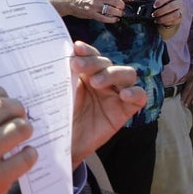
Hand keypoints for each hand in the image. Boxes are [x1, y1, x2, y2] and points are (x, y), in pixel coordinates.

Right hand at [47, 0, 132, 21]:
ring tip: (120, 14)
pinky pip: (104, 18)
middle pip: (116, 1)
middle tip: (123, 8)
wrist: (68, 1)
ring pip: (112, 10)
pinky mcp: (91, 14)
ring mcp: (95, 6)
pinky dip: (111, 20)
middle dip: (122, 5)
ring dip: (118, 13)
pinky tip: (115, 20)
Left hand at [68, 41, 146, 166]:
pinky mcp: (126, 110)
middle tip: (77, 66)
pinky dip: (135, 92)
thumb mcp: (58, 95)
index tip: (76, 49)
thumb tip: (53, 57)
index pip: (90, 55)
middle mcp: (102, 80)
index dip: (86, 50)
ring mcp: (115, 94)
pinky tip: (124, 95)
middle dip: (92, 62)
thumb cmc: (60, 117)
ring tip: (96, 82)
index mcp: (85, 73)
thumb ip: (60, 77)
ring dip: (111, 74)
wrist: (64, 144)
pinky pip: (140, 96)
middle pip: (106, 62)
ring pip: (126, 73)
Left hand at [152, 0, 182, 28]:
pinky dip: (167, 22)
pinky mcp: (181, 18)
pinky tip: (161, 22)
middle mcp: (179, 2)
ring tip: (156, 20)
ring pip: (174, 14)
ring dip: (164, 18)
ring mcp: (181, 10)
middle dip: (161, 11)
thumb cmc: (163, 4)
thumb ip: (156, 2)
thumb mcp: (160, 1)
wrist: (170, 11)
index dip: (162, 0)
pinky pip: (175, 21)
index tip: (154, 6)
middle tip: (153, 14)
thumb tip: (148, 5)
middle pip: (172, 6)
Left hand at [180, 65, 192, 106]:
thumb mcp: (188, 70)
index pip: (187, 87)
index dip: (184, 93)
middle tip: (183, 104)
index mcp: (191, 78)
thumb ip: (183, 76)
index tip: (180, 99)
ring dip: (191, 99)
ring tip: (187, 104)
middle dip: (187, 98)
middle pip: (190, 91)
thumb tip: (177, 81)